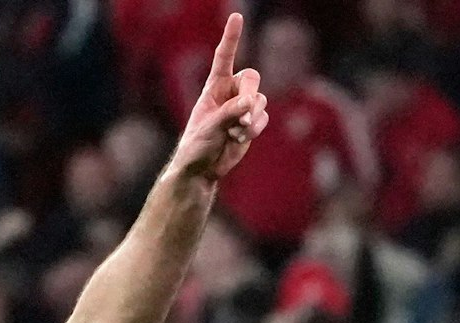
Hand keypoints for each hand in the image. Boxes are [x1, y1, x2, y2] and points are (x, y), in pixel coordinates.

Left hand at [171, 15, 268, 182]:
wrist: (203, 169)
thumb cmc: (197, 145)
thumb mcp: (209, 127)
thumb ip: (229, 113)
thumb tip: (250, 103)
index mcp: (214, 86)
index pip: (224, 57)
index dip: (231, 37)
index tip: (236, 16)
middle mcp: (231, 92)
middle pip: (252, 78)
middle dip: (250, 95)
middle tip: (244, 113)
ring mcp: (244, 107)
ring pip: (260, 100)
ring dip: (251, 118)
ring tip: (235, 133)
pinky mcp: (253, 122)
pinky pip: (263, 118)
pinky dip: (254, 129)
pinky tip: (238, 139)